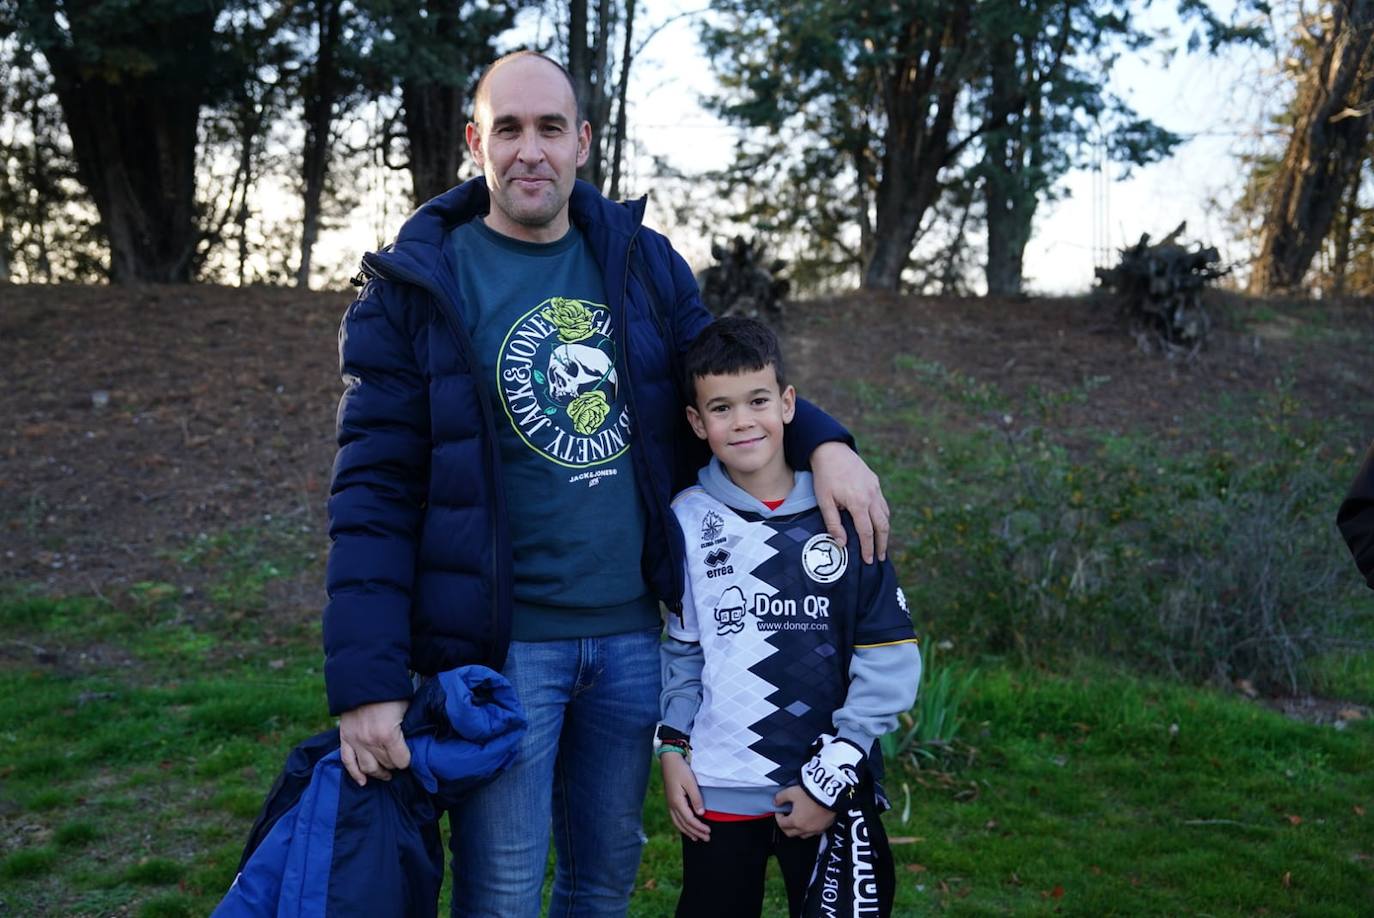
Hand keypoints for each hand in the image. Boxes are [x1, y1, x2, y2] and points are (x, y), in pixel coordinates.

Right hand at [339, 699, 410, 786]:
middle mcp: (370, 741)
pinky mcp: (345, 738)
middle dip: (394, 764)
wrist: (364, 679)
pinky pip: (347, 762)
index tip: (409, 756)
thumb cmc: (390, 694)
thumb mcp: (405, 709)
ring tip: (386, 774)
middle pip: (386, 764)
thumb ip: (407, 729)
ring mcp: (356, 741)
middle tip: (398, 760)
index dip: (407, 760)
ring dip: (378, 773)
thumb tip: (413, 743)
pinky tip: (363, 782)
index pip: (401, 761)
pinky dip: (355, 774)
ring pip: (368, 768)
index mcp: (388, 734)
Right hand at [660, 753, 710, 841]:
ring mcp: (670, 804)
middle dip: (695, 832)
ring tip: (696, 838)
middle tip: (706, 838)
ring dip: (688, 831)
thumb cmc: (681, 770)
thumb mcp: (691, 782)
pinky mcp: (670, 801)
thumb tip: (701, 814)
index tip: (709, 831)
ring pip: (678, 823)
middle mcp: (672, 805)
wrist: (669, 761)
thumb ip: (696, 799)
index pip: (690, 820)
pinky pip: (675, 818)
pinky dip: (681, 825)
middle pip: (684, 824)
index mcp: (677, 802)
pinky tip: (686, 827)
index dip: (699, 827)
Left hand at [774, 785, 835, 837]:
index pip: (782, 824)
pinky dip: (809, 828)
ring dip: (797, 829)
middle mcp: (805, 829)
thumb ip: (781, 797)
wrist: (831, 794)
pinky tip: (809, 819)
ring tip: (797, 818)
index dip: (778, 817)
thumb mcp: (792, 792)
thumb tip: (776, 802)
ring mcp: (816, 830)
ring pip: (802, 835)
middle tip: (786, 817)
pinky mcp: (825, 827)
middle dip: (785, 826)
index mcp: (795, 822)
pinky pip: (814, 832)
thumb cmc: (811, 794)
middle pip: (790, 833)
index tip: (779, 810)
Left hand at [810, 441, 888, 563]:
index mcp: (858, 503)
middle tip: (880, 557)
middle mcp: (871, 496)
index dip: (869, 548)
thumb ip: (833, 523)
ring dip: (884, 531)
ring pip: (885, 515)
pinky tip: (878, 523)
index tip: (869, 560)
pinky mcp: (875, 483)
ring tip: (881, 543)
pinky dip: (883, 516)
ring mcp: (875, 489)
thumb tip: (842, 544)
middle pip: (882, 526)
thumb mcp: (824, 501)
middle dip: (882, 544)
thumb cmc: (824, 477)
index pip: (867, 532)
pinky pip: (883, 504)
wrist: (831, 450)